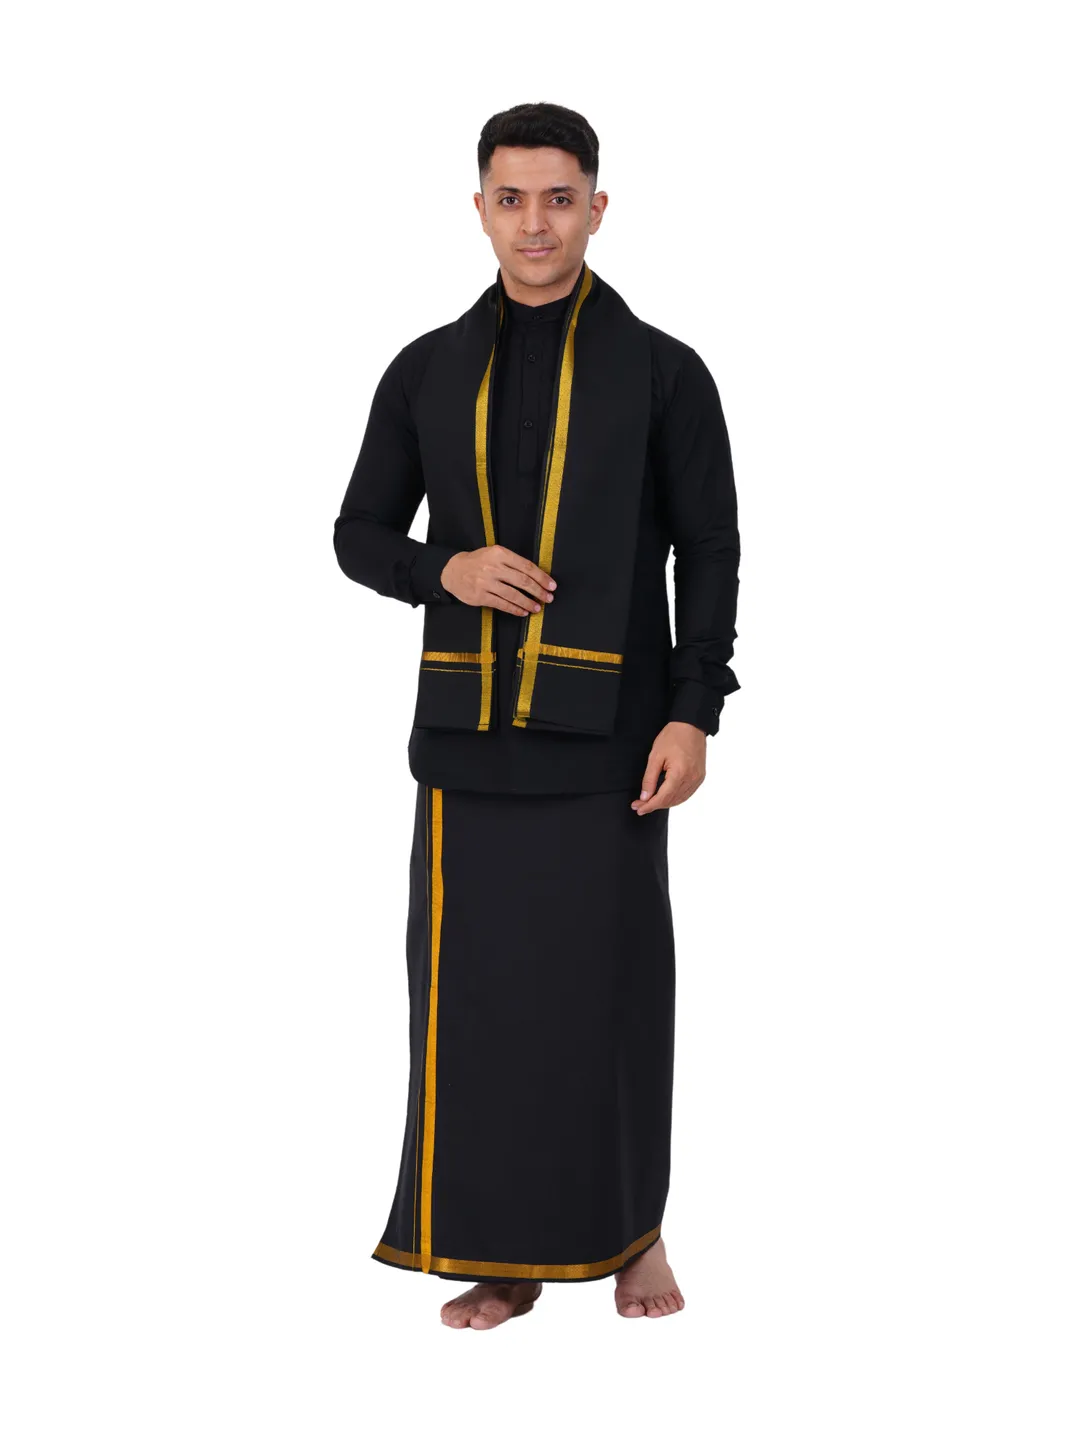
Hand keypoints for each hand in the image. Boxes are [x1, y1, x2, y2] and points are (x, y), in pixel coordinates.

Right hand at [440, 545, 556, 615]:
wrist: (453, 570)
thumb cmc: (478, 562)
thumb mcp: (494, 554)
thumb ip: (512, 562)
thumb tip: (536, 575)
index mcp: (500, 554)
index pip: (526, 566)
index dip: (541, 577)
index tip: (551, 585)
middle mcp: (494, 568)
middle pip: (523, 581)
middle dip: (539, 591)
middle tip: (548, 598)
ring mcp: (486, 583)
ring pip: (513, 595)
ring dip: (528, 602)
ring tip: (537, 607)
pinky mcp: (481, 596)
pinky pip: (502, 604)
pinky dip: (515, 609)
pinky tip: (523, 612)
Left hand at [631, 722, 705, 813]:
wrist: (691, 725)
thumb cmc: (673, 736)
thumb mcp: (655, 756)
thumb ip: (649, 779)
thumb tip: (645, 797)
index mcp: (679, 774)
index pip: (662, 798)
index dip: (649, 806)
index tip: (638, 808)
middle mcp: (691, 779)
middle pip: (671, 801)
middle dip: (654, 805)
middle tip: (640, 805)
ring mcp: (697, 779)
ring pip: (679, 800)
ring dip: (665, 803)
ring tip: (650, 802)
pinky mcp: (700, 777)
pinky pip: (687, 794)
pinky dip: (675, 798)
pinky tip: (666, 797)